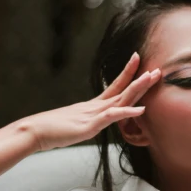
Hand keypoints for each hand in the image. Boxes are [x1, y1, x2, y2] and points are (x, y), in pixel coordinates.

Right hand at [24, 54, 160, 151]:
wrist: (33, 131)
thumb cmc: (51, 129)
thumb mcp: (74, 124)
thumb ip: (86, 121)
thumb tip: (93, 122)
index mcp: (92, 106)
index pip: (114, 86)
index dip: (127, 74)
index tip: (138, 59)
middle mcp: (95, 107)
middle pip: (122, 90)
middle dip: (140, 79)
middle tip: (157, 69)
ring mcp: (93, 115)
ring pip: (120, 99)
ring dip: (137, 88)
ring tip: (151, 78)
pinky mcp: (89, 126)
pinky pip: (111, 117)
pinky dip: (126, 112)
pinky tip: (140, 109)